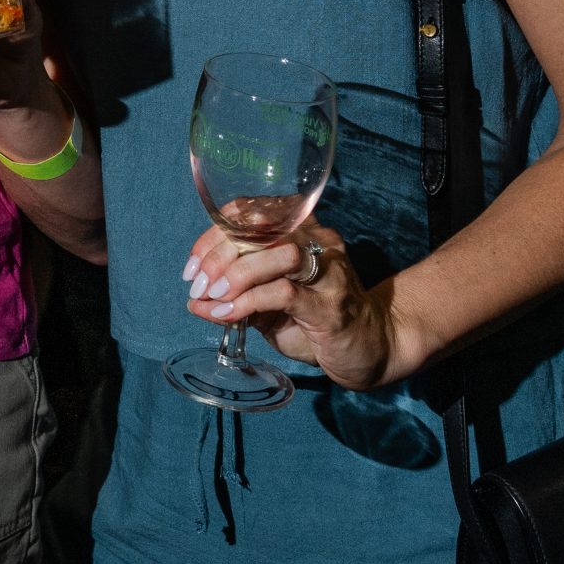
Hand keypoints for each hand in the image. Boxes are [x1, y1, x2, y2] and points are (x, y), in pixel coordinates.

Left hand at [181, 217, 414, 391]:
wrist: (371, 350)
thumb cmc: (317, 323)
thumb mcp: (269, 308)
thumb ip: (235, 297)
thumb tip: (194, 300)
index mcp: (302, 232)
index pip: (251, 213)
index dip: (214, 234)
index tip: (192, 265)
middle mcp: (319, 242)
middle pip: (262, 227)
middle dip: (219, 253)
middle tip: (196, 283)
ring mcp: (329, 272)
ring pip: (278, 252)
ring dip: (236, 273)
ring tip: (213, 294)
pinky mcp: (332, 305)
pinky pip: (284, 292)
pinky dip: (248, 301)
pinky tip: (228, 314)